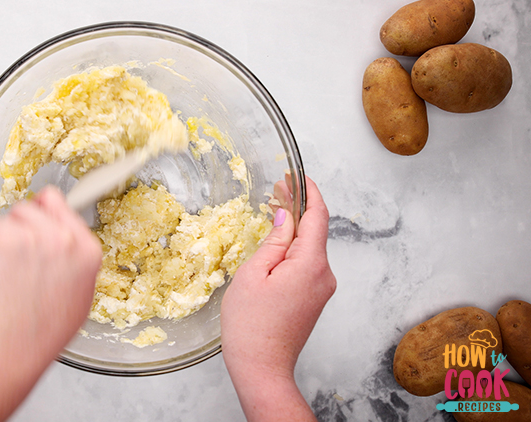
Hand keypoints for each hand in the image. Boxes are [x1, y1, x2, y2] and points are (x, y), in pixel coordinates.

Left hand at [0, 188, 101, 421]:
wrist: (9, 352)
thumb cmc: (42, 332)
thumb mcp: (80, 294)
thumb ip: (75, 258)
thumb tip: (64, 235)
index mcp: (84, 249)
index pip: (56, 201)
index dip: (40, 213)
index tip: (32, 222)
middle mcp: (58, 238)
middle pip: (25, 208)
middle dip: (15, 228)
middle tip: (13, 262)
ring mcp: (24, 238)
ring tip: (1, 277)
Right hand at [221, 176, 335, 420]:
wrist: (262, 368)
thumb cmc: (251, 326)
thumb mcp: (254, 274)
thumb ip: (274, 241)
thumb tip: (285, 218)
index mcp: (311, 264)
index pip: (318, 215)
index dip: (308, 190)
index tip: (296, 174)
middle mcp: (324, 274)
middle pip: (316, 230)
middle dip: (298, 206)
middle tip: (277, 187)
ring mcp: (322, 288)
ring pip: (310, 247)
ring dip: (295, 227)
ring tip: (273, 210)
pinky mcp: (314, 298)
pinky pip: (307, 263)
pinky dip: (294, 248)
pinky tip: (277, 242)